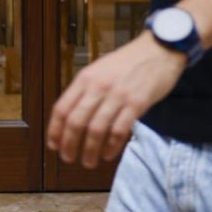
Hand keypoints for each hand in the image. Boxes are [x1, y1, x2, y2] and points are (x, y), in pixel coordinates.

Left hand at [48, 32, 185, 168]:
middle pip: (76, 122)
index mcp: (84, 79)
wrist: (158, 49)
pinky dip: (112, 146)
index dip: (55, 130)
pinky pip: (119, 130)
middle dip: (69, 144)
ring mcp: (117, 96)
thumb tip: (70, 116)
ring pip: (96, 130)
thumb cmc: (127, 62)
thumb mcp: (98, 70)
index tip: (53, 145)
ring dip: (90, 150)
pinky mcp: (137, 104)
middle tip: (68, 159)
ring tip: (88, 162)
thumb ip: (85, 90)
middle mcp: (97, 87)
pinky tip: (108, 155)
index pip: (62, 108)